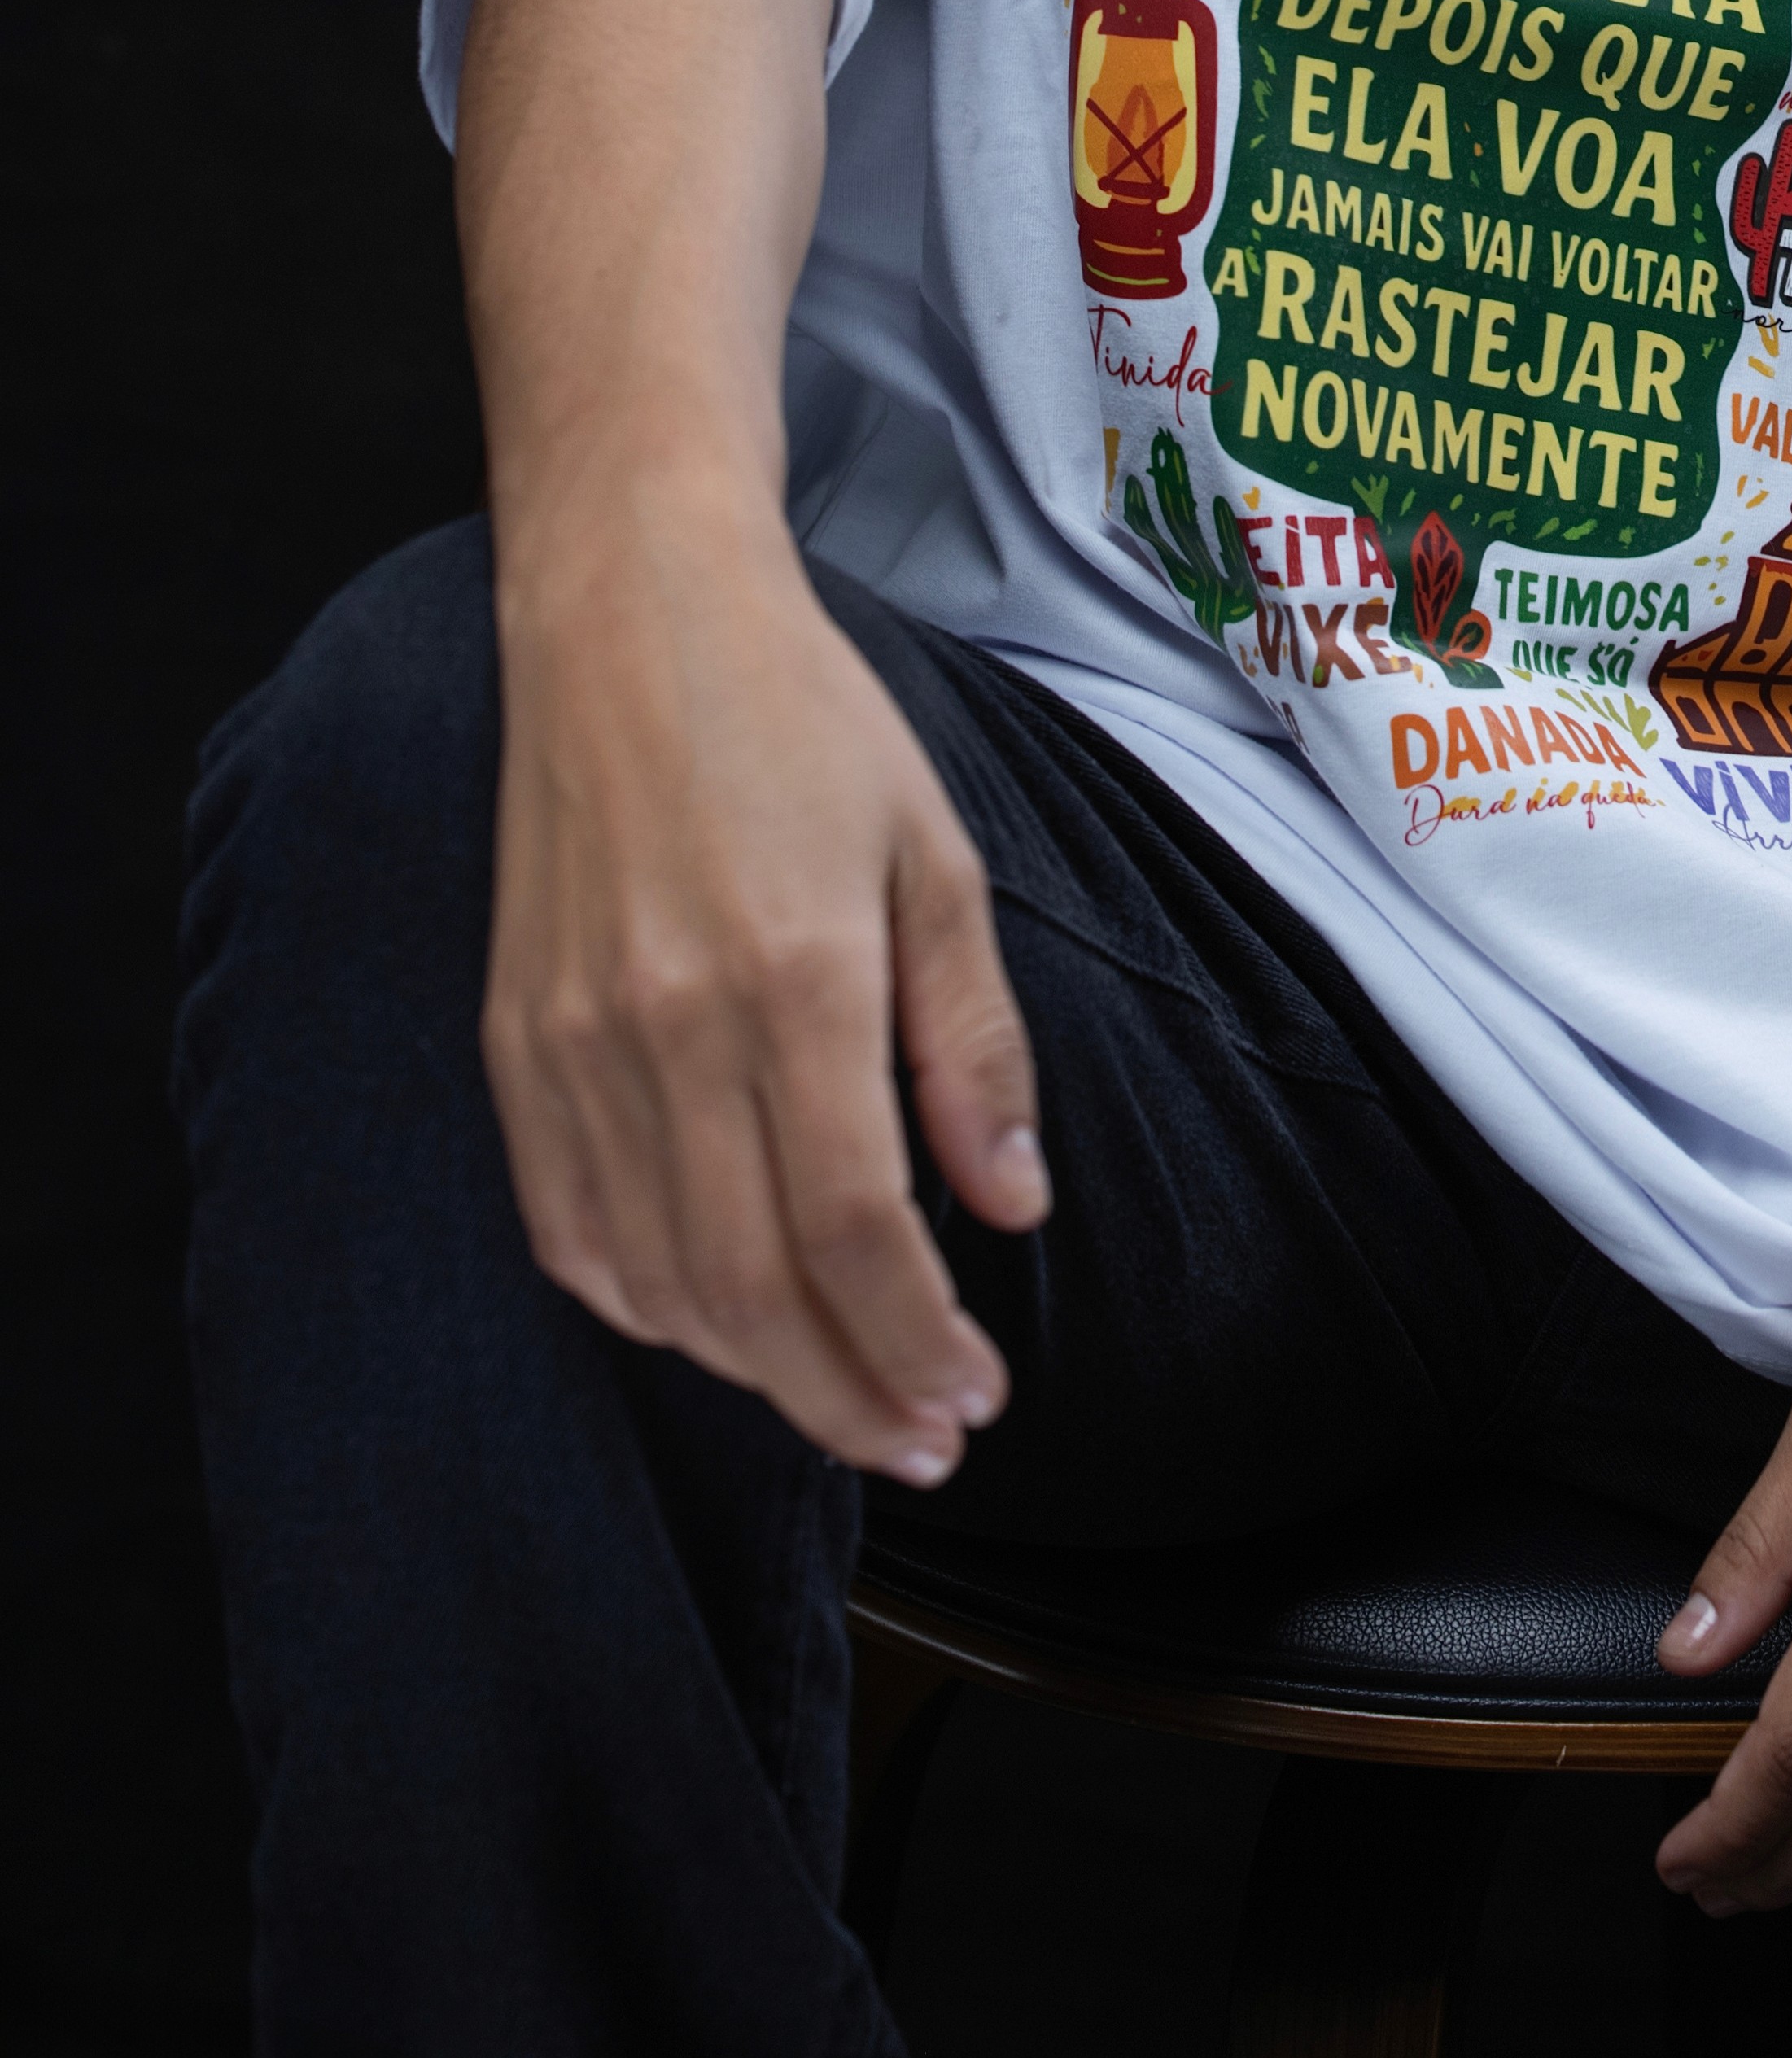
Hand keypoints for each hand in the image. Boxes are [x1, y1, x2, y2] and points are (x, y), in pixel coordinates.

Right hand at [482, 493, 1049, 1481]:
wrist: (630, 616)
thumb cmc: (801, 719)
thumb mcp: (937, 854)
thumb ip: (972, 1041)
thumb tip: (1010, 1205)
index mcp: (794, 977)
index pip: (854, 1233)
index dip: (915, 1342)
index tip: (973, 1397)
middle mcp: (668, 1028)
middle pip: (753, 1289)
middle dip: (847, 1393)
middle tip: (923, 1441)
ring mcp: (574, 1042)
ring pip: (658, 1281)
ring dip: (754, 1371)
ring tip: (842, 1397)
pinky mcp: (515, 1041)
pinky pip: (570, 1228)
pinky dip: (644, 1304)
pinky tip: (714, 1322)